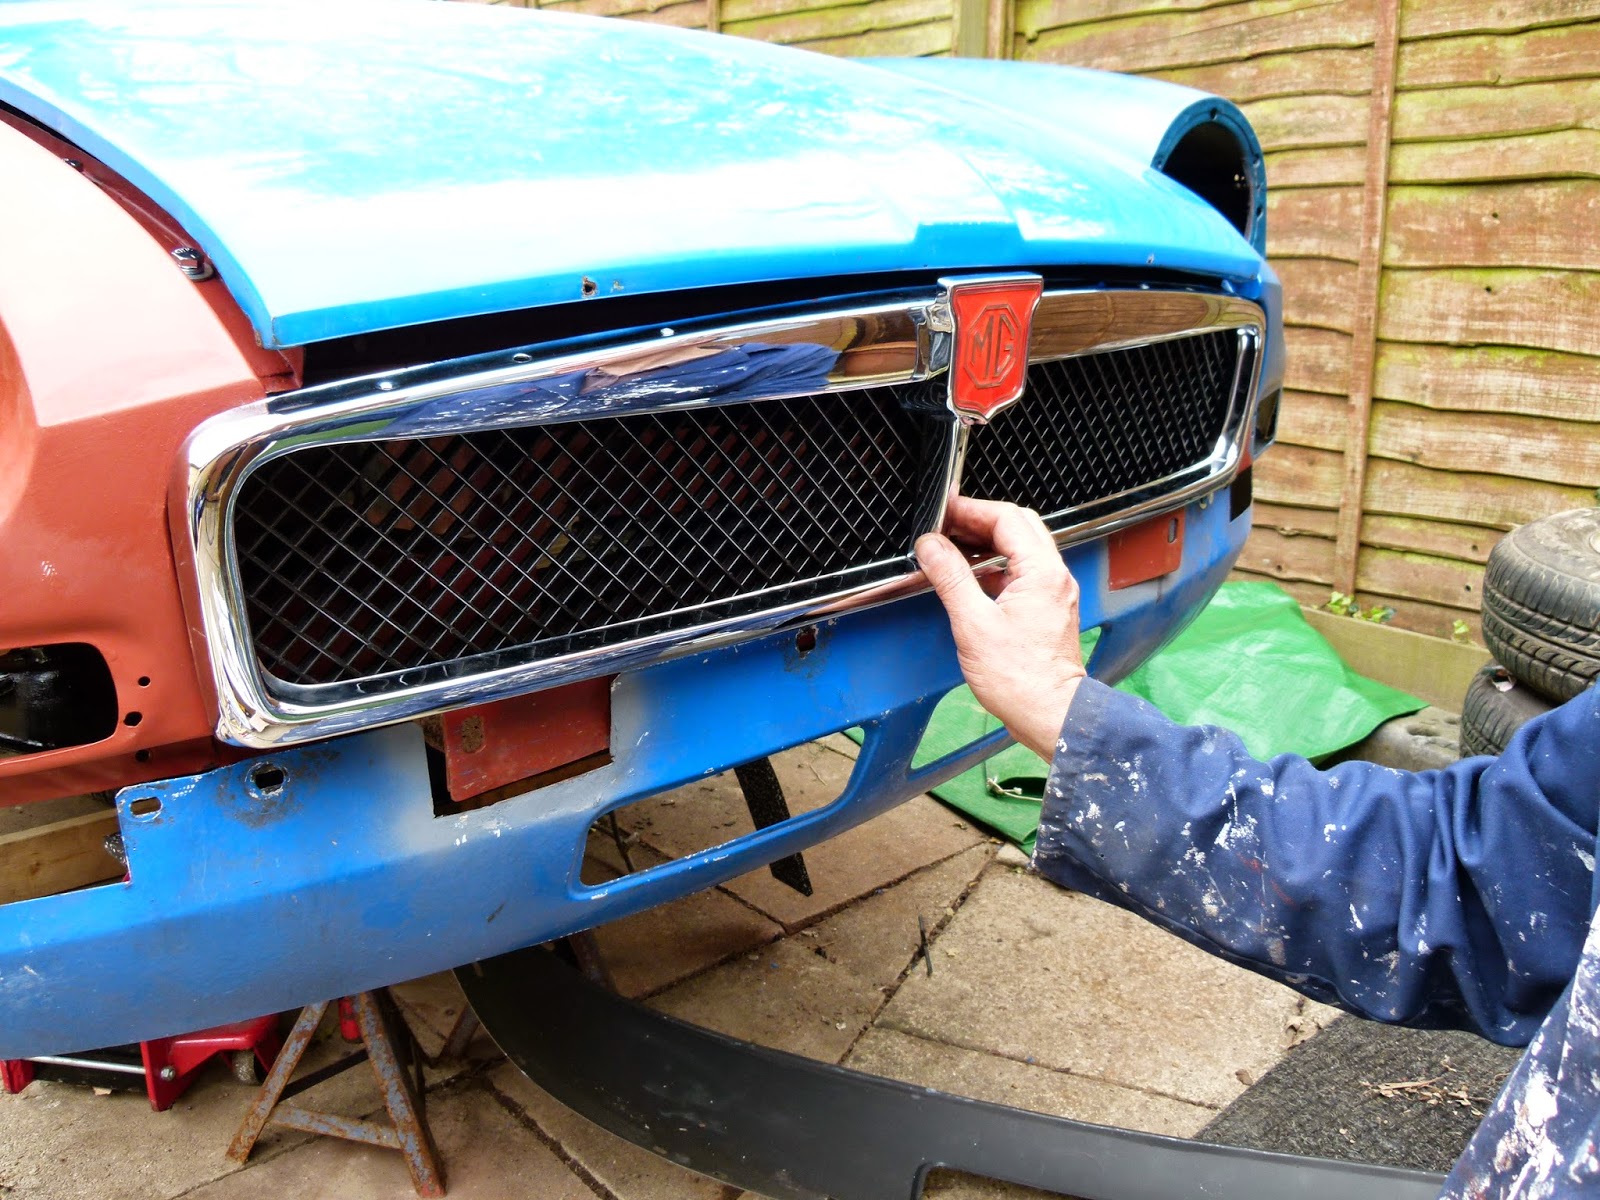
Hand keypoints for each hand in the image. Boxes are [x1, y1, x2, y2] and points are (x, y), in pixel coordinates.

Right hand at [915, 495, 1086, 758]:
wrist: (1050, 714)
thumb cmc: (1020, 679)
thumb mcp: (973, 624)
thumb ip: (951, 578)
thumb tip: (932, 546)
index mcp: (1041, 573)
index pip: (1007, 518)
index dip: (972, 510)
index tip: (945, 511)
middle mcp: (1055, 577)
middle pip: (1019, 527)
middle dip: (981, 520)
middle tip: (948, 525)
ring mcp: (1055, 593)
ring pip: (1023, 549)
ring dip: (990, 542)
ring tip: (955, 548)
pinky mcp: (1049, 610)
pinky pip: (1024, 572)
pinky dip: (998, 565)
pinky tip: (973, 578)